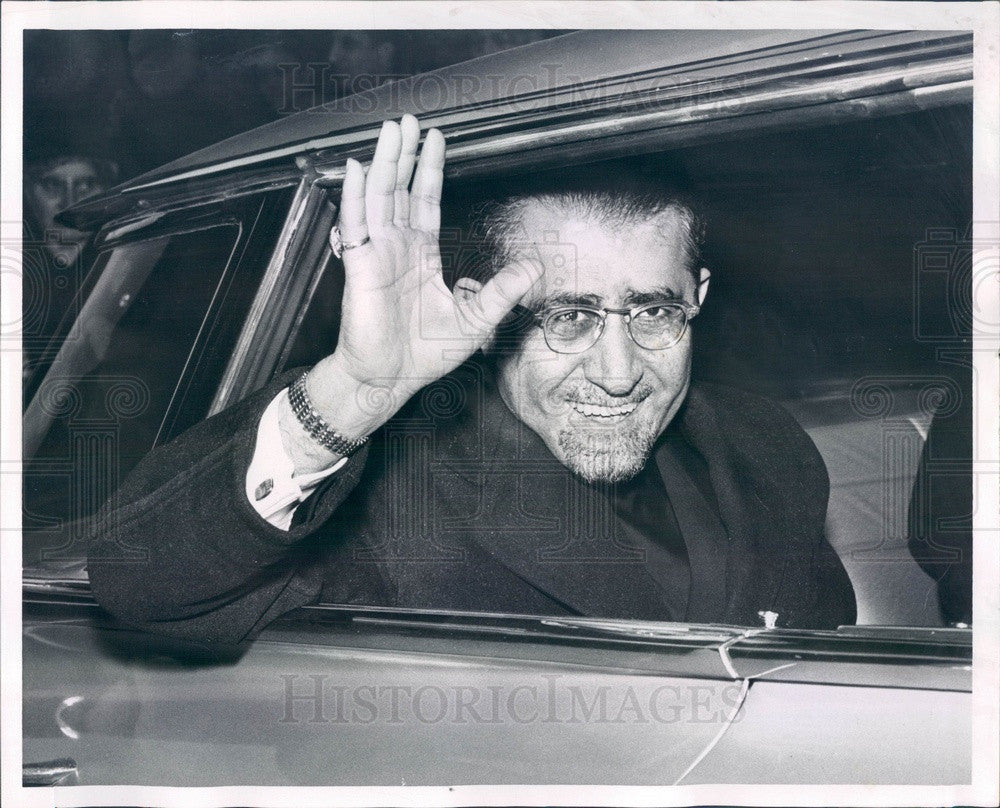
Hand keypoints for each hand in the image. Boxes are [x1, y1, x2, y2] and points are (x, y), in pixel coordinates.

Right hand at [305, 115, 542, 441]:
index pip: (425, 201)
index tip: (436, 140)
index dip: (430, 170)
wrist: (390, 379)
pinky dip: (355, 195)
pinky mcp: (359, 266)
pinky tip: (358, 168)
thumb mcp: (476, 318)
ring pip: (379, 197)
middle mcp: (396, 248)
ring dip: (384, 162)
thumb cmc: (424, 354)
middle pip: (400, 189)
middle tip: (410, 120)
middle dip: (405, 154)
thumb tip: (534, 267)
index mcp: (421, 255)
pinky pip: (356, 224)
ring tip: (391, 130)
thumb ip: (503, 290)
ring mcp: (376, 254)